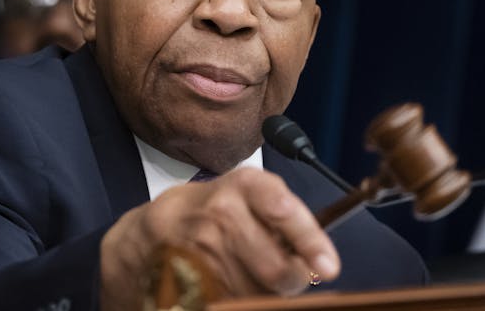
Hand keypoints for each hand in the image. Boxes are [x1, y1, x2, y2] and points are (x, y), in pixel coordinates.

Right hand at [99, 167, 340, 309]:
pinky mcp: (189, 278)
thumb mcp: (246, 194)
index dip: (311, 241)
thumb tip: (319, 258)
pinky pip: (234, 301)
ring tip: (249, 271)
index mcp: (243, 185)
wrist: (155, 230)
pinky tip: (232, 283)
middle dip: (293, 280)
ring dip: (265, 292)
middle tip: (293, 276)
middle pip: (276, 268)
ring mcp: (203, 249)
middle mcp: (222, 213)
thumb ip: (282, 217)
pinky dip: (242, 299)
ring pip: (258, 293)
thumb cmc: (213, 209)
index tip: (328, 266)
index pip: (284, 210)